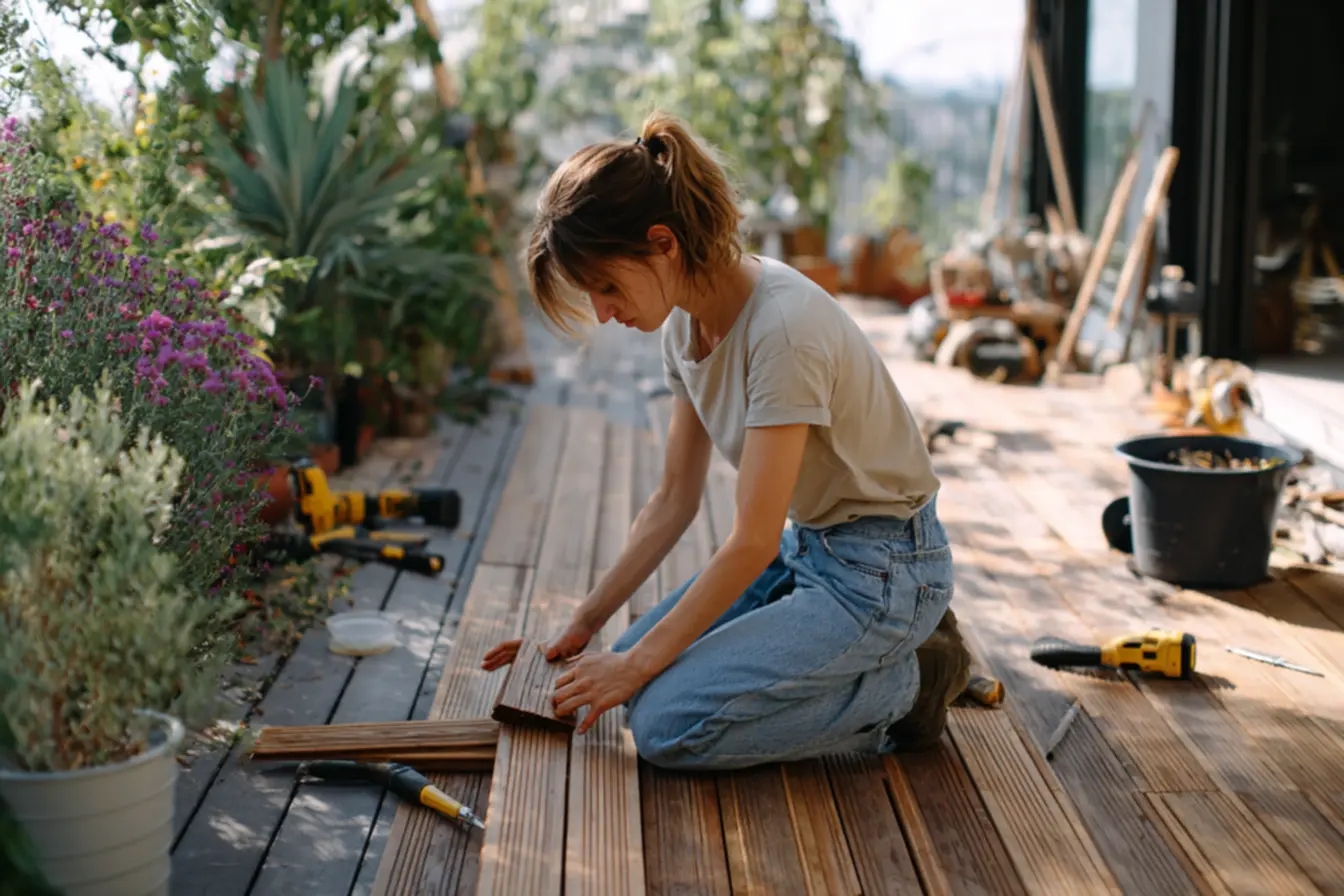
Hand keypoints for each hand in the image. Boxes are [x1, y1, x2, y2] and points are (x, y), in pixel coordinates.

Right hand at [480, 614, 597, 670]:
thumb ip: (558, 645)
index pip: (512, 646)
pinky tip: (513, 681)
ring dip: (502, 664)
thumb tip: (547, 654)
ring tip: (488, 669)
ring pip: (516, 661)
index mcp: (535, 644)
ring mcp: (539, 657)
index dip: (498, 652)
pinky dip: (519, 673)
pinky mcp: (547, 664)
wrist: (584, 630)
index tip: (486, 658)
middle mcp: (534, 650)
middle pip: (510, 654)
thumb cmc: (574, 632)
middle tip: (482, 667)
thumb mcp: (566, 638)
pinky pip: (528, 669)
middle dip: (495, 659)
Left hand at [553, 651, 649, 734]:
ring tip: (562, 716)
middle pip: (558, 695)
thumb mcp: (592, 655)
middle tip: (557, 706)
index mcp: (579, 670)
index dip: (557, 689)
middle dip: (556, 702)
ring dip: (562, 713)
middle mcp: (581, 682)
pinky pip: (588, 718)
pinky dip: (583, 727)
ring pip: (567, 707)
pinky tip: (580, 731)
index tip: (559, 694)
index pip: (558, 682)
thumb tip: (566, 663)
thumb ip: (578, 659)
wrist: (632, 667)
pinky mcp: (601, 704)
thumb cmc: (615, 660)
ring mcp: (591, 694)